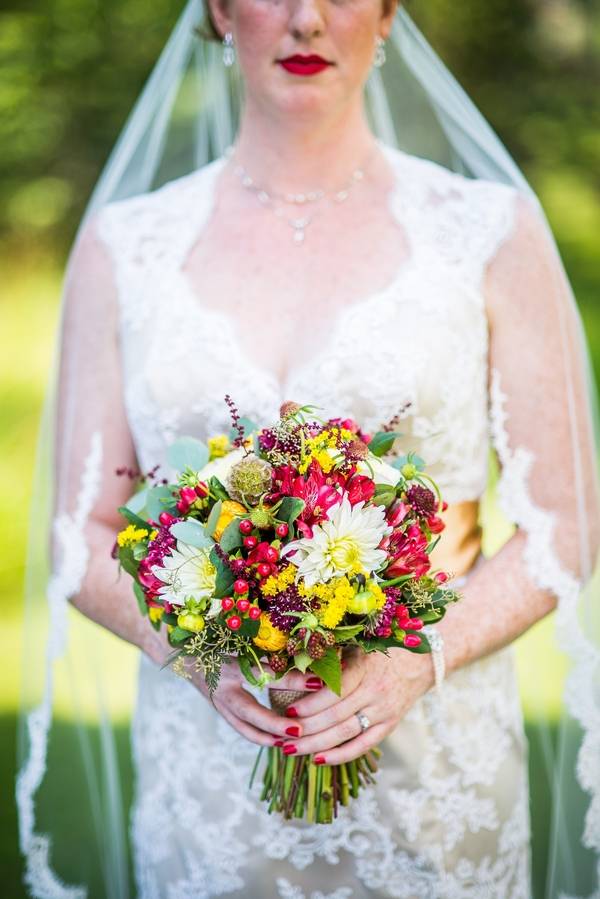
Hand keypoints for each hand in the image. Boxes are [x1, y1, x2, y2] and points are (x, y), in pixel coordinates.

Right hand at [143, 627, 324, 746]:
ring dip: (270, 736)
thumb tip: (304, 650)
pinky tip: (279, 741)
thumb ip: (268, 648)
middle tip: (301, 730)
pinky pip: (241, 728)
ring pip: (245, 727)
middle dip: (277, 724)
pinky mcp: (221, 710)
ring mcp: (219, 702)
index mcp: (230, 664)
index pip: (266, 674)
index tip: (318, 681)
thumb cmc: (216, 638)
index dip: (293, 678)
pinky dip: (260, 736)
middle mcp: (222, 687)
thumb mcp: (240, 638)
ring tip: (295, 741)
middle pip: (251, 712)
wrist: (181, 651)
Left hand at [276, 647, 433, 763]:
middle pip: (335, 716)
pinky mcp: (389, 725)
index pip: (333, 691)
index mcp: (363, 666)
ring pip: (345, 733)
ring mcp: (384, 710)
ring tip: (291, 749)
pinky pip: (363, 746)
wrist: (419, 662)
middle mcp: (375, 690)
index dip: (310, 704)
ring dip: (316, 745)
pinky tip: (319, 759)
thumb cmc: (378, 650)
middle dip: (306, 729)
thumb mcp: (355, 646)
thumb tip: (290, 669)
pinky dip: (340, 755)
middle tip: (281, 735)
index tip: (288, 710)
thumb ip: (329, 659)